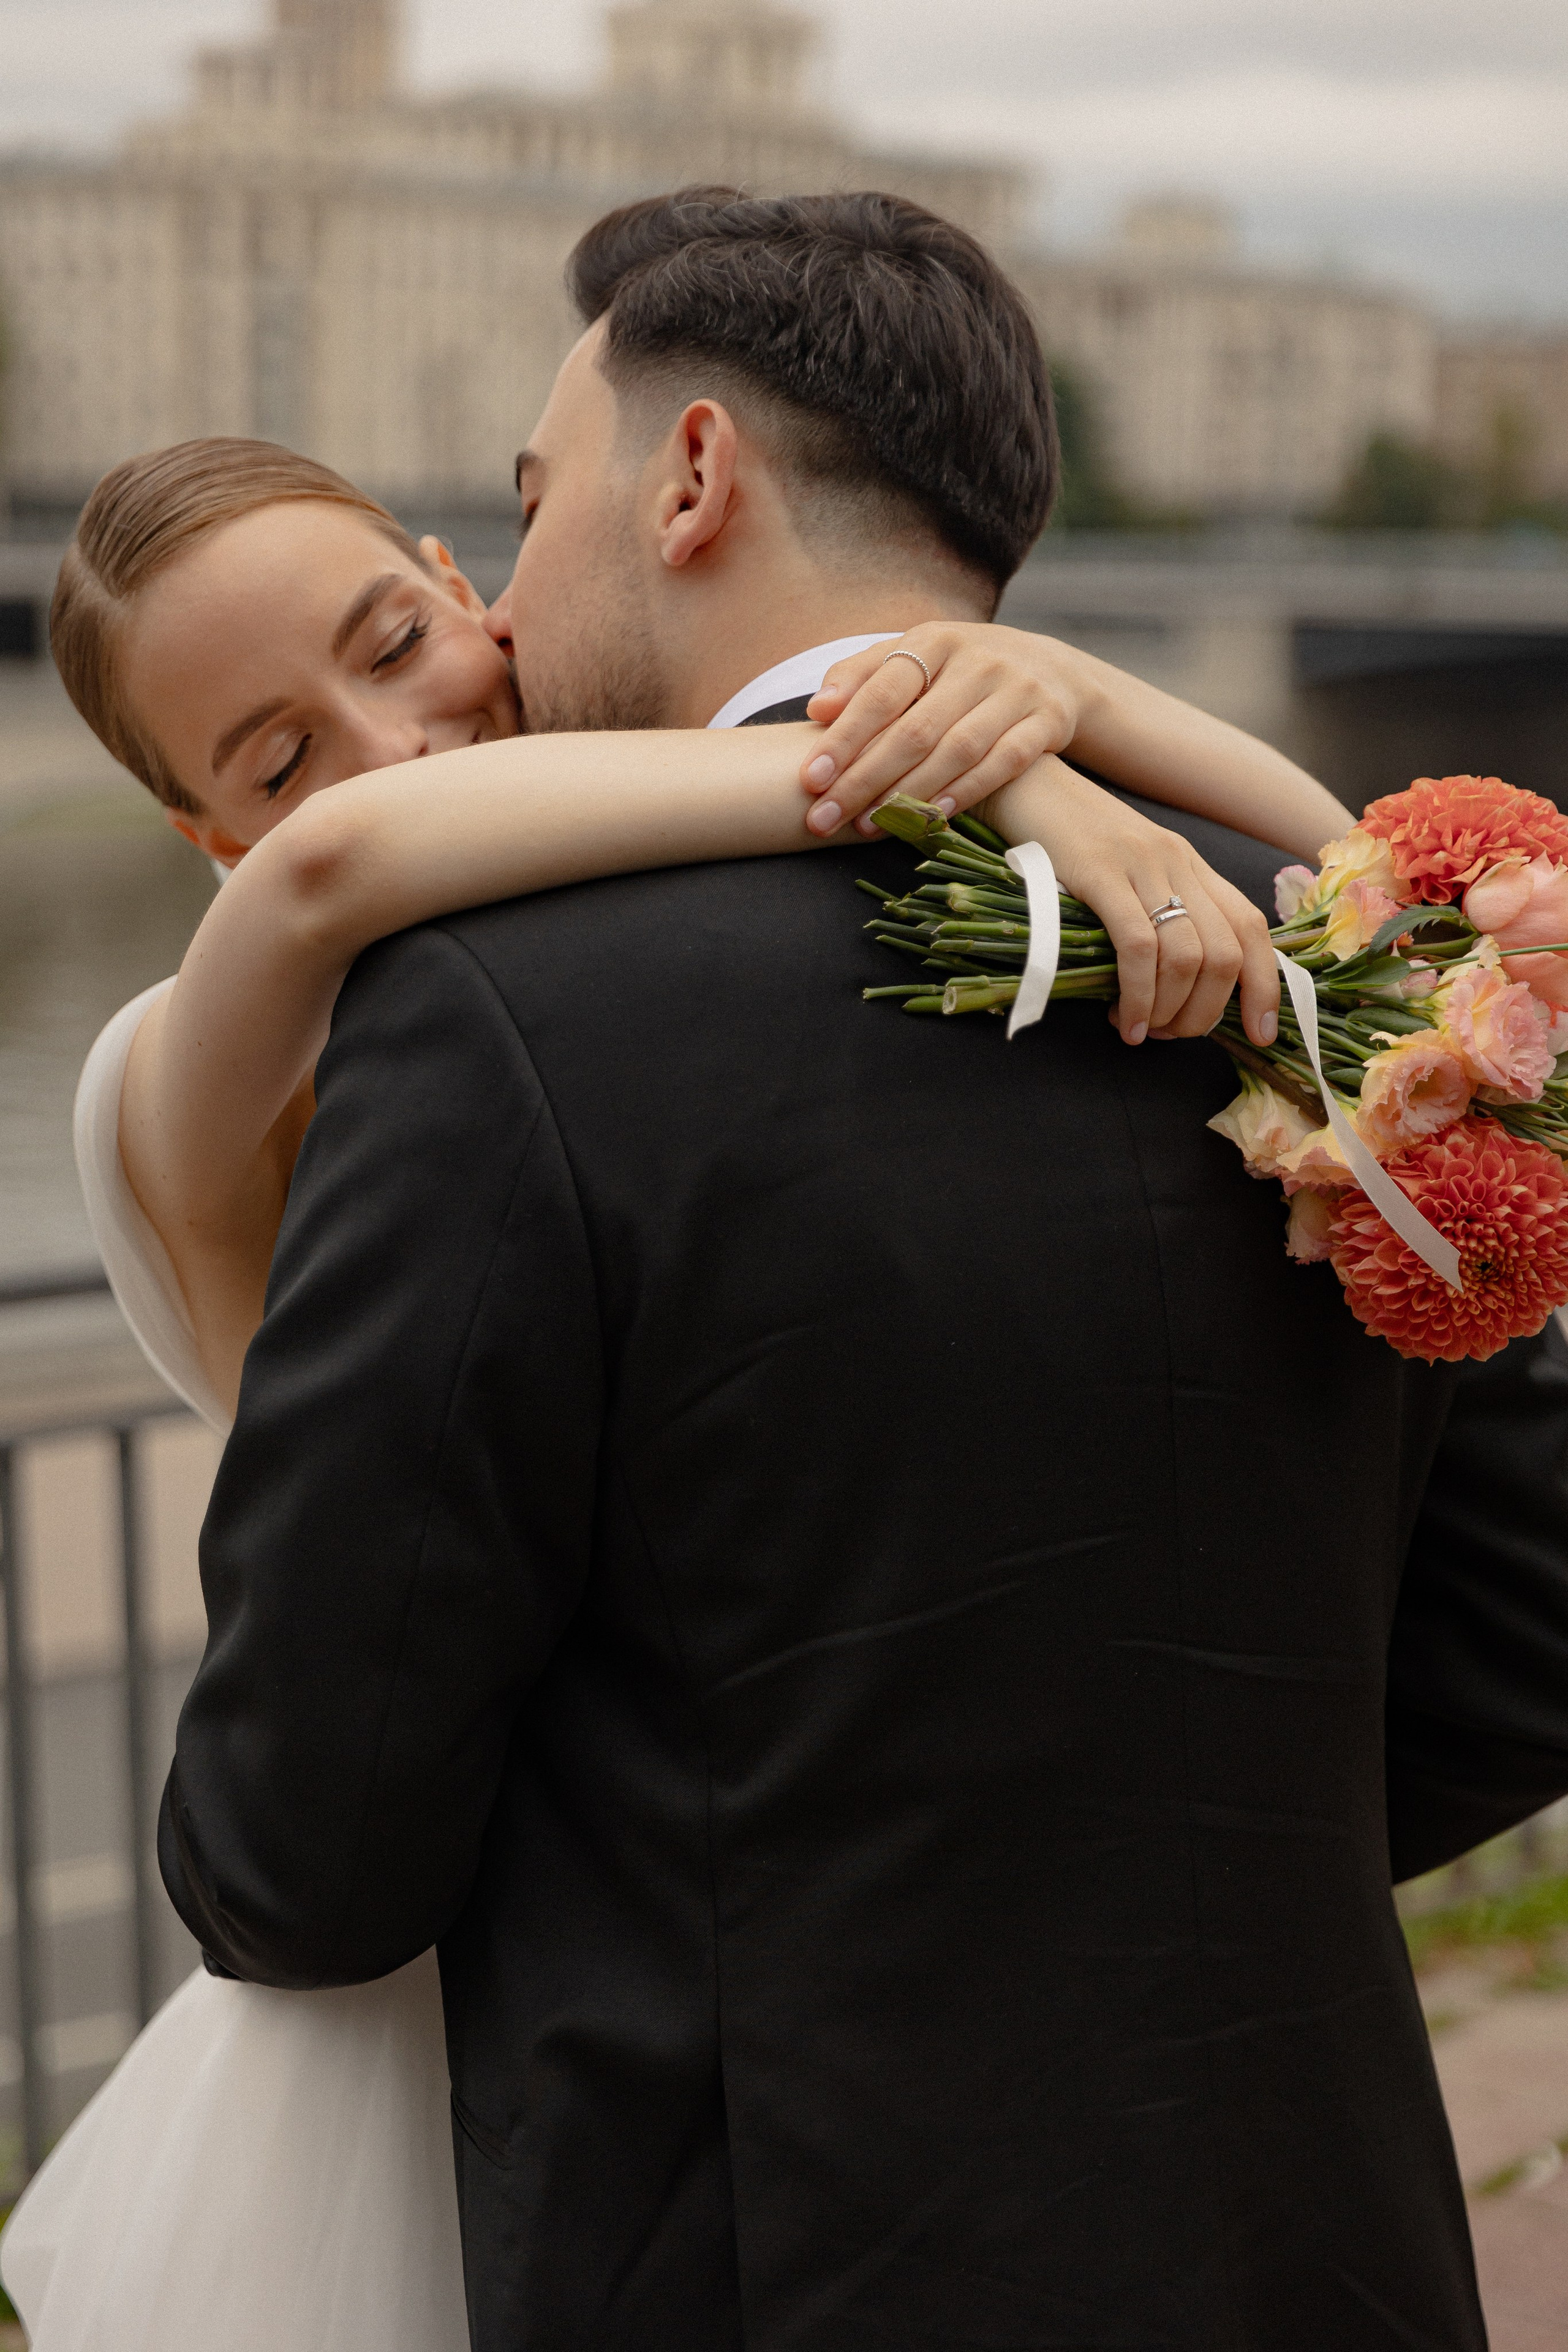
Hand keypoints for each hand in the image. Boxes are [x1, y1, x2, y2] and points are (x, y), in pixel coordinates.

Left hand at [800, 624, 1085, 836]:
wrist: (1052, 668)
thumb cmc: (961, 670)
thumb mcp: (916, 657)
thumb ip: (864, 676)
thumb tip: (817, 707)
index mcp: (934, 641)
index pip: (881, 692)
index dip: (845, 737)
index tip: (810, 778)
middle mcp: (977, 662)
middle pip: (914, 729)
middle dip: (864, 779)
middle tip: (824, 819)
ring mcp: (1016, 691)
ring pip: (957, 750)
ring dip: (909, 794)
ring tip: (867, 826)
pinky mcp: (1046, 721)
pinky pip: (1004, 762)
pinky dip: (966, 790)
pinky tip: (933, 816)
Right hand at [988, 760, 1279, 1048]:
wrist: (1022, 780)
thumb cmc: (1064, 840)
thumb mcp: (1125, 873)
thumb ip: (1153, 912)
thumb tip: (1170, 988)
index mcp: (1190, 864)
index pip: (1251, 929)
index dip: (1264, 987)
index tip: (1259, 1034)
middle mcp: (1178, 862)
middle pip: (1224, 954)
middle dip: (1205, 1013)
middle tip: (1170, 1036)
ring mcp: (1141, 865)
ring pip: (1187, 957)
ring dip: (1169, 1012)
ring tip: (1140, 1030)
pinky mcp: (1100, 871)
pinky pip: (1138, 945)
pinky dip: (1138, 994)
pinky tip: (1122, 1019)